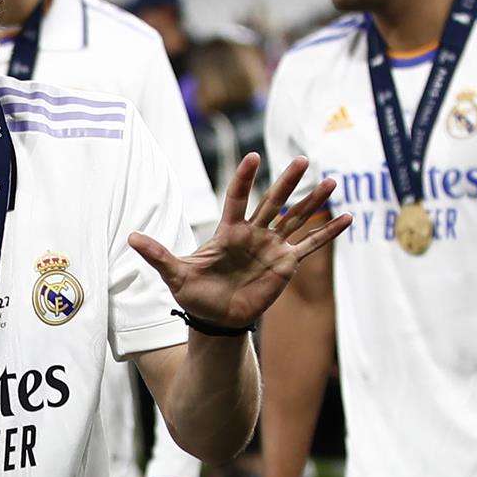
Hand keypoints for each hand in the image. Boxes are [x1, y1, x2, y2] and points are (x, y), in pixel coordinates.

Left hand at [129, 154, 350, 330]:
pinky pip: (309, 245)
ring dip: (313, 202)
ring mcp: (271, 247)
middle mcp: (253, 235)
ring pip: (295, 218)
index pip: (237, 198)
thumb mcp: (175, 274)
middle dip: (288, 181)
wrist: (214, 319)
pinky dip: (327, 233)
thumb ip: (158, 254)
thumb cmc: (194, 294)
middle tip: (303, 158)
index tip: (253, 157)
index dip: (244, 179)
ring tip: (332, 180)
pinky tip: (346, 218)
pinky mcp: (285, 264)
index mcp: (227, 232)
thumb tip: (130, 238)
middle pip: (273, 202)